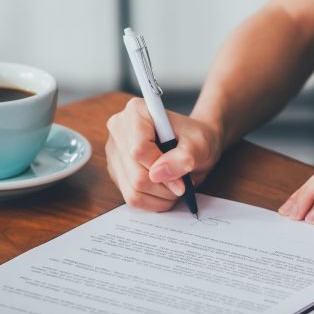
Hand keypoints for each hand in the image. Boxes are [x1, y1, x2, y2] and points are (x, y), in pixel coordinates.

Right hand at [105, 98, 222, 210]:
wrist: (193, 144)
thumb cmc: (196, 138)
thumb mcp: (199, 144)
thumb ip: (183, 157)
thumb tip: (159, 173)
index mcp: (136, 112)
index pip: (139, 150)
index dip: (161, 168)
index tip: (181, 178)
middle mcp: (119, 129)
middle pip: (135, 174)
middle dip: (164, 186)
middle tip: (182, 184)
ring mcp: (114, 152)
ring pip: (132, 190)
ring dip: (160, 196)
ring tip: (175, 185)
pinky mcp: (116, 171)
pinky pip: (131, 198)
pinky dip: (153, 201)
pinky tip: (165, 190)